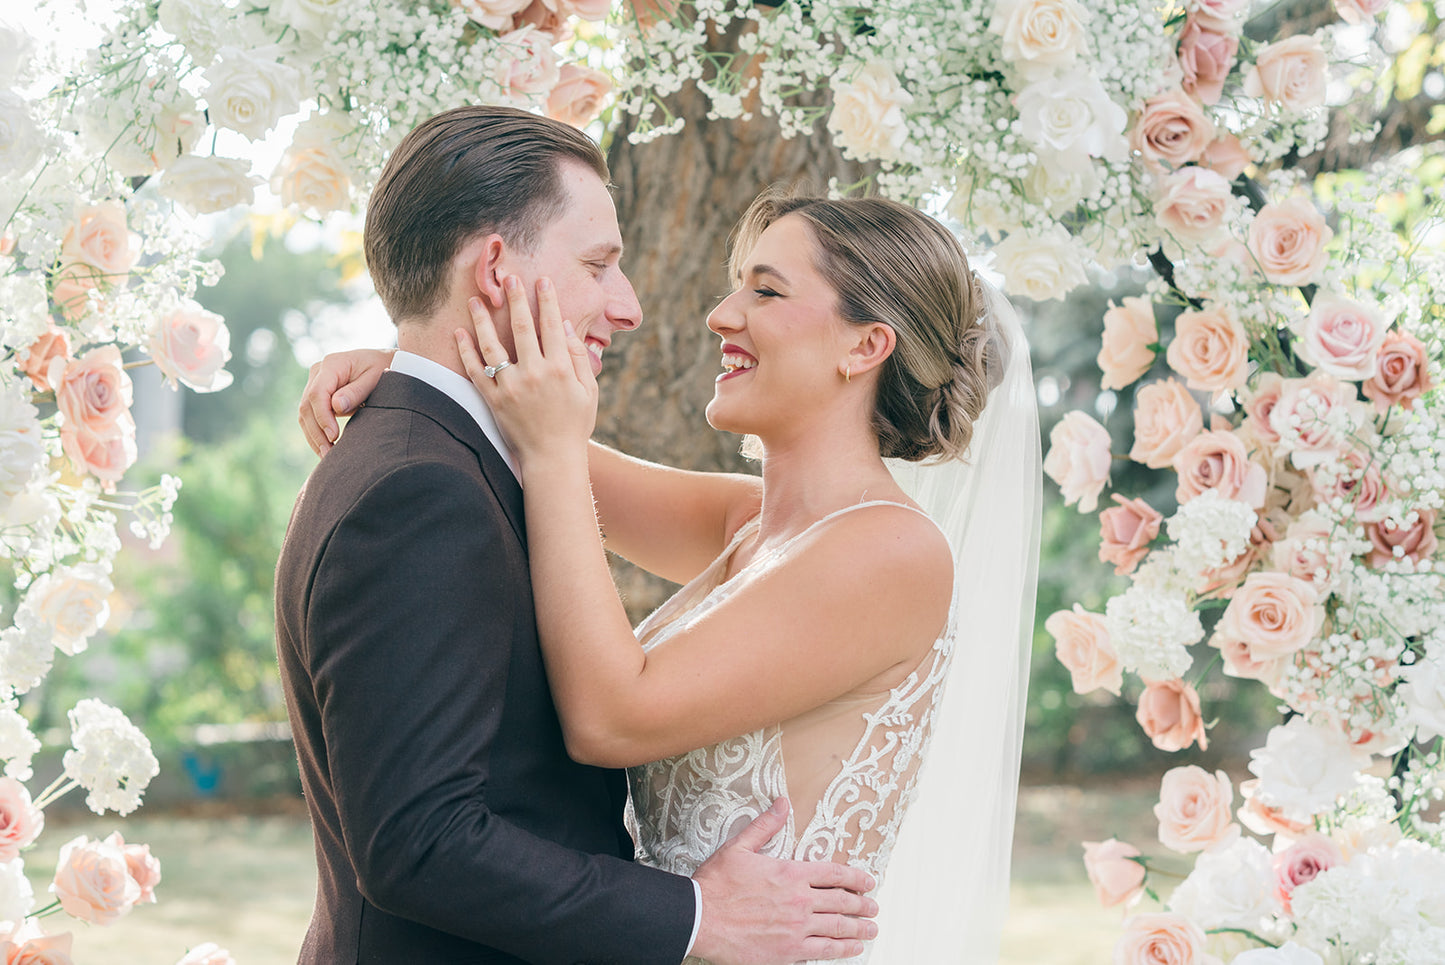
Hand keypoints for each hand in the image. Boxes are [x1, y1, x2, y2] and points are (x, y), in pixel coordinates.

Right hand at [299, 348, 393, 454]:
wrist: (384, 362)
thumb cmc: (383, 369)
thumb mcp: (376, 378)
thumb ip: (356, 392)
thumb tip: (336, 407)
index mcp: (332, 364)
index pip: (318, 394)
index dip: (323, 417)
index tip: (334, 436)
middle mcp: (318, 372)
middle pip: (307, 406)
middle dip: (316, 432)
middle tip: (328, 454)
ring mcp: (315, 383)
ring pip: (305, 414)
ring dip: (314, 436)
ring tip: (327, 456)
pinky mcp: (318, 395)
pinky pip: (311, 416)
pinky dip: (316, 433)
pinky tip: (325, 449)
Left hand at [456, 275, 597, 463]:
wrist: (552, 460)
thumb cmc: (574, 425)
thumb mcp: (588, 392)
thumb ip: (579, 360)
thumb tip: (565, 329)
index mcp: (560, 370)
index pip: (552, 326)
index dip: (547, 301)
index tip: (542, 281)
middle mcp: (534, 374)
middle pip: (522, 328)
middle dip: (516, 299)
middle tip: (510, 277)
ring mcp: (511, 387)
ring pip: (492, 345)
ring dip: (483, 319)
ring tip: (477, 299)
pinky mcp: (494, 401)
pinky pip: (476, 371)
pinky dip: (465, 351)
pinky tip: (459, 333)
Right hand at [691, 799, 878, 964]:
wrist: (699, 918)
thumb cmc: (716, 884)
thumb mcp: (739, 847)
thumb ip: (765, 826)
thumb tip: (782, 803)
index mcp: (790, 873)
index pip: (834, 873)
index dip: (855, 877)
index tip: (868, 881)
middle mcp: (799, 901)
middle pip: (842, 901)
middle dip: (862, 904)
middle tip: (874, 906)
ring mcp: (796, 928)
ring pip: (838, 928)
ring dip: (859, 928)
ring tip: (871, 929)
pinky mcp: (788, 951)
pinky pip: (824, 951)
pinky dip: (843, 950)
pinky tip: (853, 950)